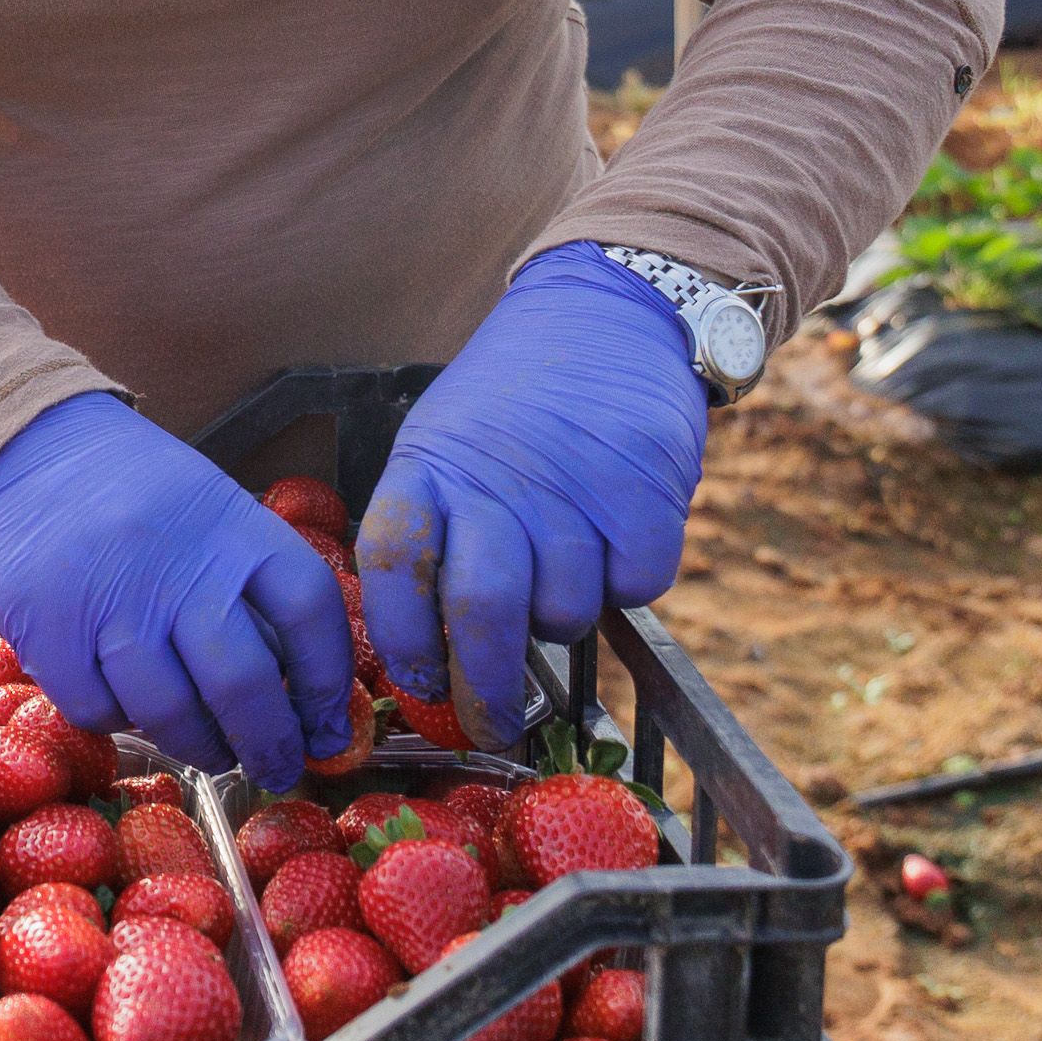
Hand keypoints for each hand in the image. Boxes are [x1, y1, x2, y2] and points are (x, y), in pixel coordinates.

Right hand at [0, 392, 354, 789]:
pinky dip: (121, 721)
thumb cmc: (135, 491)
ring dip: (201, 748)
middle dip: (271, 744)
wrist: (24, 447)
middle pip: (244, 682)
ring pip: (171, 712)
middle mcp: (176, 563)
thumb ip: (249, 585)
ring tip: (211, 751)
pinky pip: (99, 710)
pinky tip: (130, 705)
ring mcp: (108, 598)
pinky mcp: (47, 628)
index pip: (309, 610)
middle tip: (278, 768)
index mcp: (232, 526)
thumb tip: (300, 692)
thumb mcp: (209, 510)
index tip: (329, 728)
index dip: (329, 683)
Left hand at [355, 243, 706, 750]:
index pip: (393, 567)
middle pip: (480, 615)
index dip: (401, 640)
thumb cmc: (513, 401)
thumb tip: (425, 656)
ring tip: (562, 567)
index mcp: (429, 468)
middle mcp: (497, 485)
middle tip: (488, 727)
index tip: (416, 683)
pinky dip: (627, 584)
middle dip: (481, 691)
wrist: (607, 312)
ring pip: (564, 614)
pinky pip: (635, 590)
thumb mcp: (444, 441)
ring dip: (562, 618)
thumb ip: (434, 531)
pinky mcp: (647, 500)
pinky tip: (615, 538)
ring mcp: (575, 493)